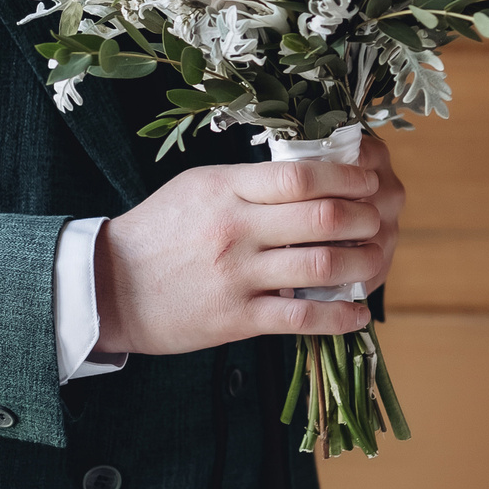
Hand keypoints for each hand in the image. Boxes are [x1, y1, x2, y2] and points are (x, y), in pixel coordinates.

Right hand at [92, 136, 405, 354]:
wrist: (110, 287)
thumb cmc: (160, 229)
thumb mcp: (199, 186)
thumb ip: (250, 180)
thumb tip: (311, 170)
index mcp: (227, 190)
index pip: (301, 176)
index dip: (346, 176)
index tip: (368, 179)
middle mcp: (236, 230)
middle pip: (323, 218)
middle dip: (364, 218)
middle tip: (378, 219)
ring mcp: (237, 277)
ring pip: (321, 268)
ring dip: (362, 265)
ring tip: (374, 261)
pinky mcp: (236, 319)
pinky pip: (300, 319)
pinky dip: (339, 318)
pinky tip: (357, 314)